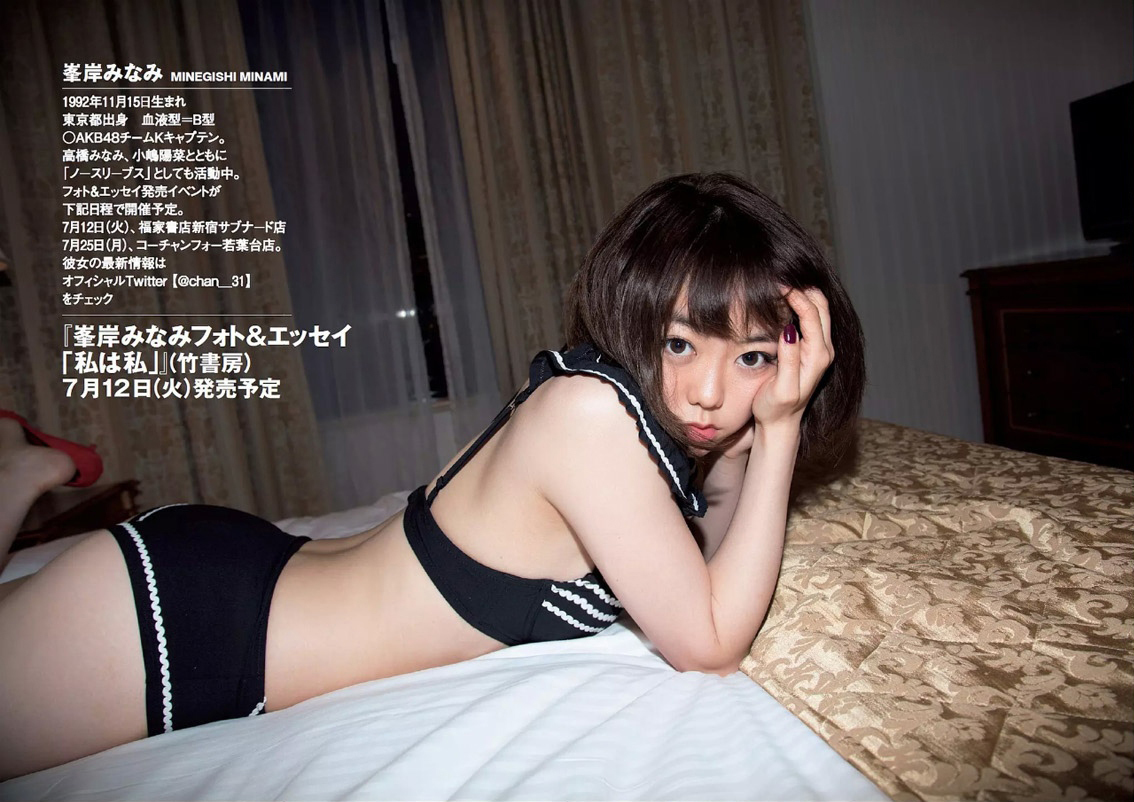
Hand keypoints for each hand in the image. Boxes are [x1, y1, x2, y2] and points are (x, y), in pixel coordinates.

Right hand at [751, 288, 833, 433]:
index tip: (777, 284)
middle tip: (779, 279)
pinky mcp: (813, 351)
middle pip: (820, 308)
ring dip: (803, 295)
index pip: (812, 315)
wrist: (781, 425)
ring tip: (781, 285)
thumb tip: (790, 330)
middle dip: (802, 289)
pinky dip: (801, 305)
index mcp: (817, 357)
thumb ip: (789, 360)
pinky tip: (786, 300)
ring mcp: (820, 350)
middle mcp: (824, 351)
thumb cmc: (776, 409)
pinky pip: (812, 320)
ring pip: (819, 311)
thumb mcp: (782, 389)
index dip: (796, 296)